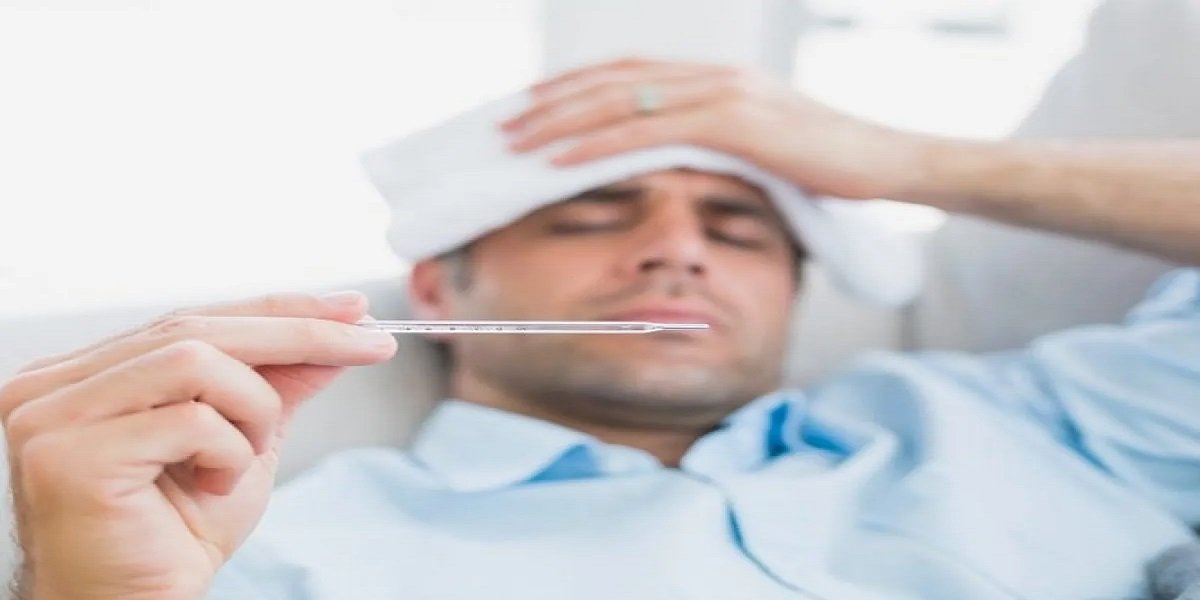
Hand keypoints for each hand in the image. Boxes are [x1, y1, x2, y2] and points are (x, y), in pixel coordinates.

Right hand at [0, 292, 396, 599]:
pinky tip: (213, 487)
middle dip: (298, 333)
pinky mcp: (70, 456)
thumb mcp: (246, 441)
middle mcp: (52, 386)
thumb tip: (343, 328)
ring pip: (195, 361)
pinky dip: (229, 451)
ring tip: (249, 455)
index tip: (355, 308)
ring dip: (252, 408)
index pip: (193, 318)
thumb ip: (280, 382)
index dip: (279, 310)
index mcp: (85, 375)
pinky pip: (190, 420)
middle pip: (194, 328)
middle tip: (371, 343)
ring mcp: (50, 417)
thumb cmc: (177, 534)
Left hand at [503, 58, 930, 199]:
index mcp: (718, 78)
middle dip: (552, 101)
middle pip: (613, 81)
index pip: (631, 74)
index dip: (576, 87)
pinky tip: (558, 160)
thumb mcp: (768, 149)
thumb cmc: (834, 166)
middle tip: (502, 123)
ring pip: (620, 101)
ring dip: (560, 120)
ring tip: (514, 142)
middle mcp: (713, 75)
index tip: (533, 105)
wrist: (892, 163)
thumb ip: (722, 145)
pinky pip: (648, 133)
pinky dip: (597, 145)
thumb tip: (681, 167)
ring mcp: (723, 93)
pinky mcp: (734, 122)